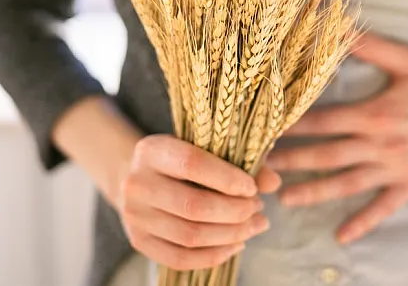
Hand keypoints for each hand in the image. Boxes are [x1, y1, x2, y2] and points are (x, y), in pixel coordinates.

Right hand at [117, 134, 281, 269]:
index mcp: (151, 150)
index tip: (252, 188)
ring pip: (190, 235)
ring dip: (231, 234)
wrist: (142, 179)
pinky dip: (215, 255)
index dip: (227, 179)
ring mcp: (134, 216)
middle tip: (258, 208)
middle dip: (235, 211)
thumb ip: (241, 161)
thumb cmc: (184, 160)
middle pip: (193, 206)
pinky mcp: (139, 242)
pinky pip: (181, 259)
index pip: (191, 164)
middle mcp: (136, 183)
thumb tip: (273, 183)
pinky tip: (236, 244)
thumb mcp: (206, 149)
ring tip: (255, 225)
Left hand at [265, 33, 407, 243]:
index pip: (324, 121)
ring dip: (314, 193)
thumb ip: (368, 45)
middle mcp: (383, 145)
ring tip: (284, 199)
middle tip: (260, 167)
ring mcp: (396, 168)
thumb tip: (335, 25)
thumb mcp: (407, 60)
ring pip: (347, 185)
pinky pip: (383, 207)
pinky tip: (341, 236)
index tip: (266, 128)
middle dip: (292, 161)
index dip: (293, 126)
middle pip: (327, 156)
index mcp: (377, 113)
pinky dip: (362, 222)